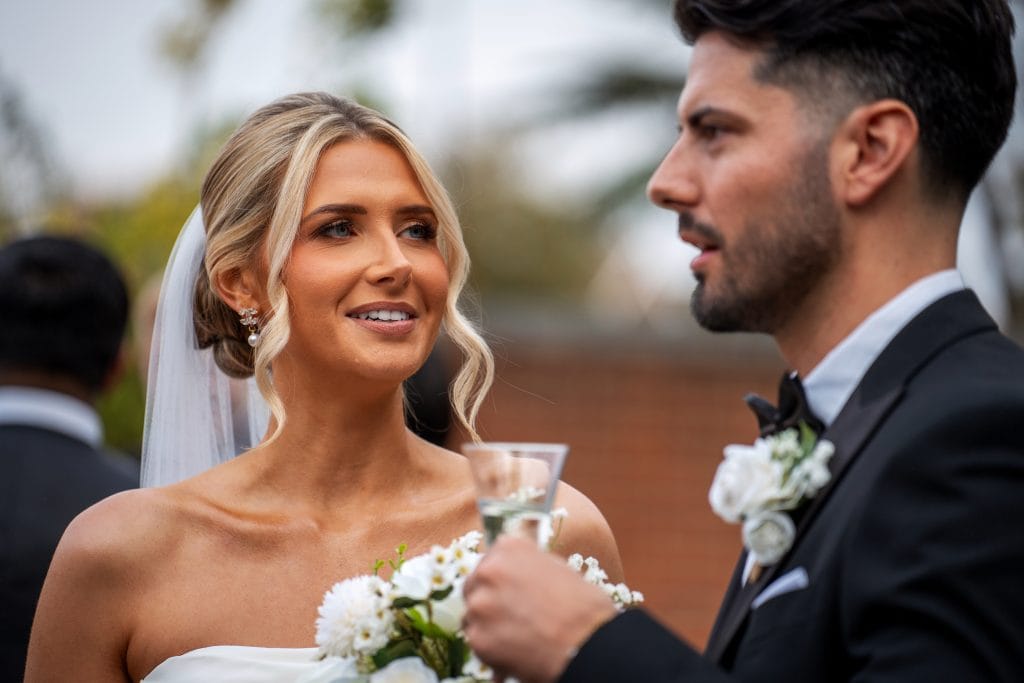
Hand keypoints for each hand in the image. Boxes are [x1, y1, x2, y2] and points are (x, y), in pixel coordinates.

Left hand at [462, 536, 617, 682]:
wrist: (589, 642)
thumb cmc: (582, 606)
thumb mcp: (556, 568)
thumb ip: (527, 566)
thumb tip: (515, 574)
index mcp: (509, 548)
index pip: (490, 559)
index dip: (498, 579)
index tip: (506, 591)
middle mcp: (489, 570)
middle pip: (474, 585)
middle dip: (487, 600)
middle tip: (507, 616)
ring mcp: (480, 604)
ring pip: (471, 616)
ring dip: (487, 625)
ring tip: (514, 636)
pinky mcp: (478, 637)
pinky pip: (476, 642)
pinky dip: (490, 649)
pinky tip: (513, 651)